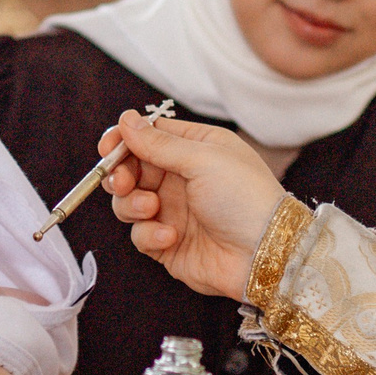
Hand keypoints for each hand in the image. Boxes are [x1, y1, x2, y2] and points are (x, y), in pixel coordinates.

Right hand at [99, 110, 284, 302]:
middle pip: (131, 170)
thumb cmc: (245, 198)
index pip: (148, 137)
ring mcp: (174, 212)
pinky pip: (140, 235)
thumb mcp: (203, 159)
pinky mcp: (168, 244)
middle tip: (121, 182)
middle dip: (119, 174)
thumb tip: (127, 120)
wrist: (267, 254)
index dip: (124, 140)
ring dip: (131, 204)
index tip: (108, 147)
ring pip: (128, 203)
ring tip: (150, 207)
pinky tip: (171, 236)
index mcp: (195, 149)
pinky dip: (149, 234)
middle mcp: (182, 179)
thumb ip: (159, 143)